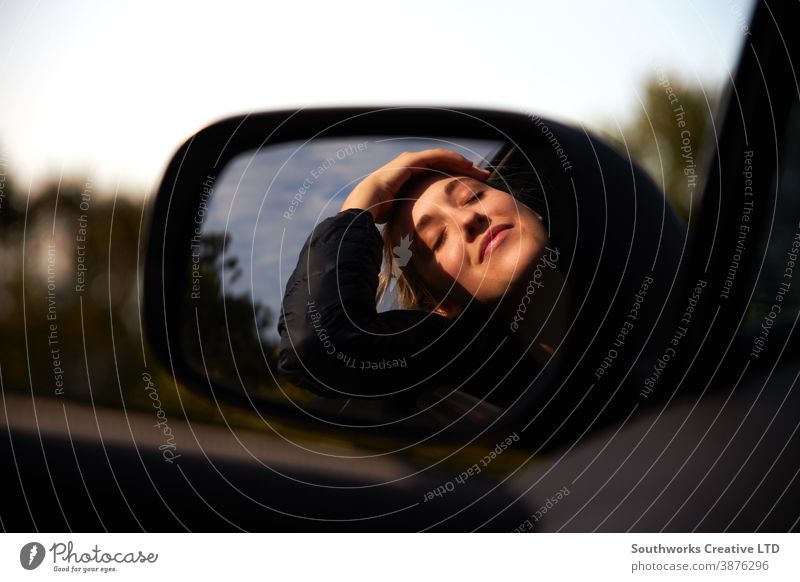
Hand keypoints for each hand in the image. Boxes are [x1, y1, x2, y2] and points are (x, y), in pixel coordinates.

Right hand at [340, 149, 490, 223]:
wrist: (357, 218)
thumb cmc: (374, 227)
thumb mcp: (398, 224)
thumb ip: (410, 225)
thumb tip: (419, 246)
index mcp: (403, 183)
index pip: (433, 176)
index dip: (454, 179)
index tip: (473, 188)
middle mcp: (403, 170)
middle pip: (439, 165)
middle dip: (461, 168)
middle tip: (483, 174)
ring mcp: (403, 165)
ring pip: (438, 158)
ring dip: (461, 162)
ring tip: (479, 170)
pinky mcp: (404, 164)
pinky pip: (433, 157)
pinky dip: (450, 159)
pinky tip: (466, 165)